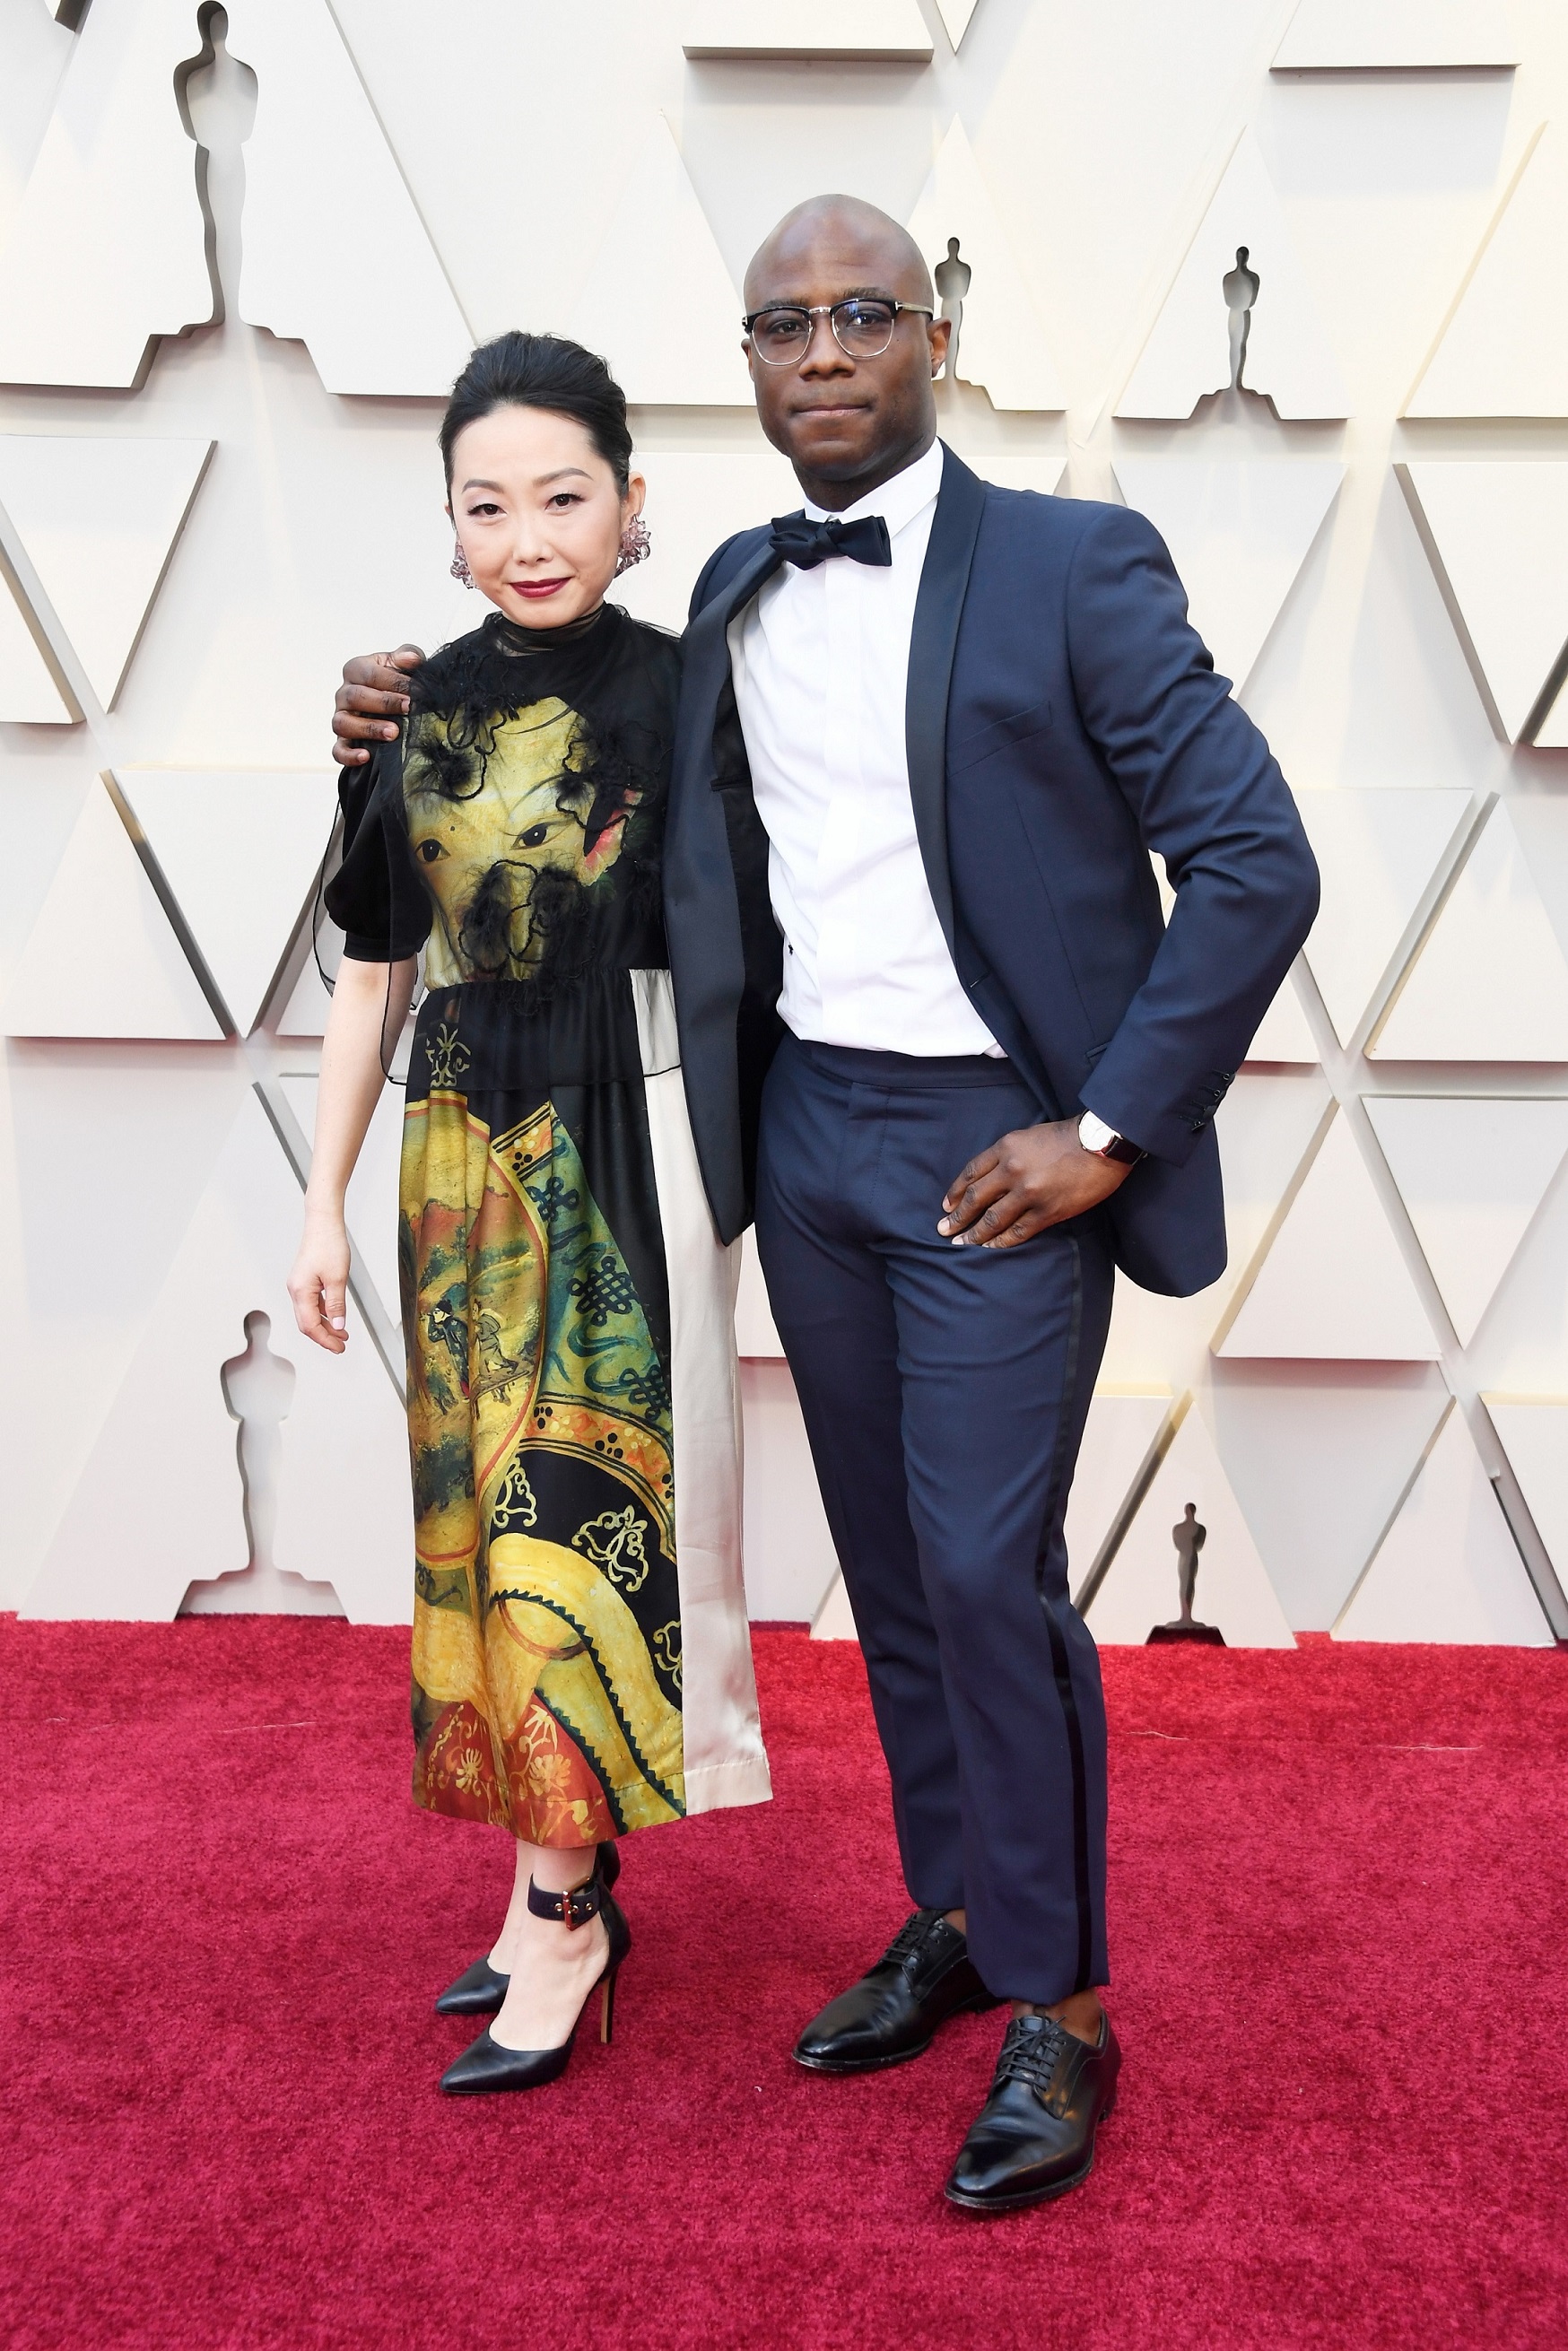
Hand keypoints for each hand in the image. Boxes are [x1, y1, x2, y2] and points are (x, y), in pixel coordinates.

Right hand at [288, 1208, 351, 1351]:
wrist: (323, 1223)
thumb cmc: (328, 1244)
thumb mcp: (338, 1278)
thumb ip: (337, 1304)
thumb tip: (338, 1325)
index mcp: (300, 1291)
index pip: (310, 1326)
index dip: (325, 1340)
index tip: (339, 1348)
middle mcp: (295, 1289)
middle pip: (307, 1323)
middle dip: (324, 1336)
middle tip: (341, 1345)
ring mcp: (299, 1285)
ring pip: (310, 1314)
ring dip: (326, 1325)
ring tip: (342, 1333)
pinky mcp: (304, 1280)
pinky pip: (312, 1303)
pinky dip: (324, 1312)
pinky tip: (335, 1316)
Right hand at [332, 644, 423, 766]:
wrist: (394, 702)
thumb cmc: (397, 680)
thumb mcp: (403, 663)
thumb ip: (408, 655)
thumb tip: (412, 660)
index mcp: (356, 670)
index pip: (370, 674)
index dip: (394, 681)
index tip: (417, 690)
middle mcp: (344, 693)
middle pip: (355, 696)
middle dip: (384, 702)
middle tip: (408, 708)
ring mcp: (341, 717)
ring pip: (342, 723)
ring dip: (368, 728)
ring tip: (393, 733)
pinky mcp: (343, 741)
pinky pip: (338, 750)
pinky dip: (348, 755)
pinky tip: (365, 757)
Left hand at [938, 1118, 1134, 1248]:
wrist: (1102, 1144)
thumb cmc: (1067, 1136)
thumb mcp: (1029, 1135)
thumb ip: (1009, 1154)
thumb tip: (993, 1177)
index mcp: (1006, 1148)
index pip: (971, 1173)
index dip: (955, 1192)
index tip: (946, 1205)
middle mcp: (1012, 1171)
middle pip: (976, 1199)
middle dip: (957, 1217)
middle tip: (944, 1230)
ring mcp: (1029, 1193)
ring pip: (992, 1220)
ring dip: (974, 1234)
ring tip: (961, 1244)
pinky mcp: (1047, 1211)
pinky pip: (1017, 1232)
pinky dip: (1001, 1241)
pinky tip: (990, 1247)